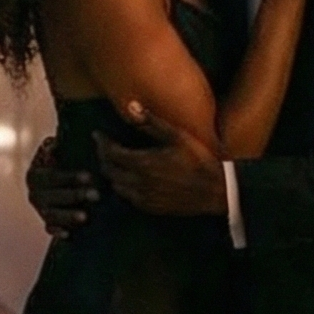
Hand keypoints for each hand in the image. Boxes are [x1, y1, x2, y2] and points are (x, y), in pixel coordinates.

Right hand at [26, 134, 97, 237]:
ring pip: (50, 215)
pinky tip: (68, 234)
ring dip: (67, 216)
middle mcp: (34, 193)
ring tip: (85, 217)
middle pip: (52, 196)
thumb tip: (54, 144)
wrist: (58, 182)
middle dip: (74, 195)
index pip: (52, 176)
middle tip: (96, 195)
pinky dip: (57, 232)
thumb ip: (54, 148)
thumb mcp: (58, 152)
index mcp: (35, 174)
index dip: (70, 177)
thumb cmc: (63, 162)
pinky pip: (49, 229)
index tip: (89, 177)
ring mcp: (40, 209)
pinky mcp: (48, 223)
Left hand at [97, 107, 226, 214]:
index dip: (101, 143)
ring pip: (116, 186)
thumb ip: (151, 122)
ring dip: (112, 173)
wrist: (216, 190)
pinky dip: (124, 187)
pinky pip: (128, 198)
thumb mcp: (177, 136)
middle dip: (103, 157)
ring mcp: (144, 197)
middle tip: (105, 147)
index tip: (98, 135)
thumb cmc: (198, 159)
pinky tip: (130, 179)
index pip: (110, 153)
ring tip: (115, 162)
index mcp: (143, 163)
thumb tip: (131, 105)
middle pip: (109, 170)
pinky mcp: (151, 208)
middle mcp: (139, 182)